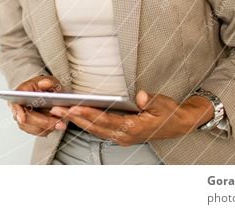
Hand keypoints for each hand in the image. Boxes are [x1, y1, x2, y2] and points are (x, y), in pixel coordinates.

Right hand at [9, 75, 66, 136]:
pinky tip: (55, 123)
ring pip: (32, 128)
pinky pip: (38, 132)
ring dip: (47, 127)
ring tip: (60, 122)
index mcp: (20, 93)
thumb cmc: (45, 87)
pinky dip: (48, 129)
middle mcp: (18, 107)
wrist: (46, 93)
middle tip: (58, 122)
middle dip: (43, 122)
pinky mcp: (29, 126)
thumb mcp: (50, 80)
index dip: (17, 111)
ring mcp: (22, 118)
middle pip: (26, 119)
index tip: (22, 118)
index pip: (15, 103)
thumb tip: (44, 83)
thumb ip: (49, 81)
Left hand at [49, 90, 214, 145]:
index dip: (89, 113)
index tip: (74, 107)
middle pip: (94, 126)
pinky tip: (75, 116)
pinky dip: (86, 123)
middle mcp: (124, 135)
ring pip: (94, 130)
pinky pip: (99, 130)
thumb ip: (151, 100)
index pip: (105, 120)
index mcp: (133, 128)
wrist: (178, 125)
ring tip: (59, 112)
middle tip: (57, 109)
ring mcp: (122, 136)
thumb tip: (141, 97)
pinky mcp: (120, 134)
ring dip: (76, 121)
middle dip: (74, 118)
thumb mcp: (163, 104)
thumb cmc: (169, 113)